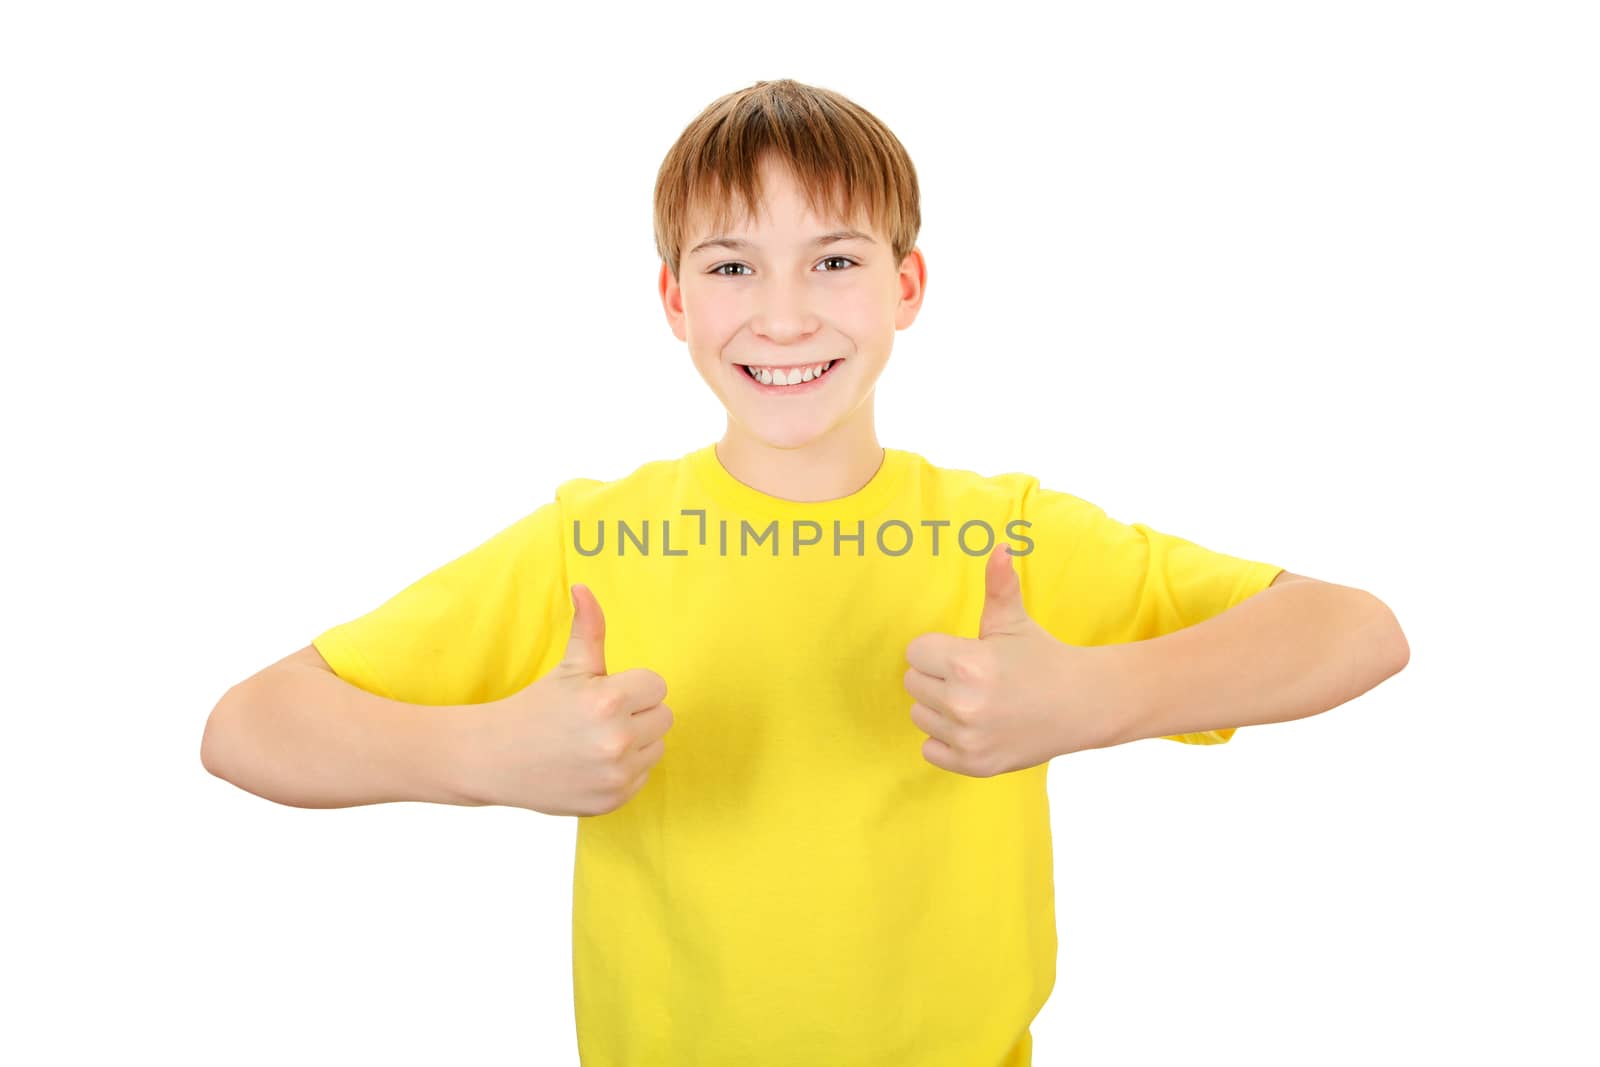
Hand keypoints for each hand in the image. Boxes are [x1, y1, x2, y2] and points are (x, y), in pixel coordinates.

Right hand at [459, 583, 672, 815]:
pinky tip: (593, 763)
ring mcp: (616, 775)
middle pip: (664, 717)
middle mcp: (617, 740)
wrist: (495, 758)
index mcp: (609, 701)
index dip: (632, 687)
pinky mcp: (613, 800)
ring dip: (636, 742)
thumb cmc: (535, 707)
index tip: (605, 693)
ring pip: (657, 747)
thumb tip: (584, 587)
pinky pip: (643, 776)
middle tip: (600, 717)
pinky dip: (625, 770)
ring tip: (596, 739)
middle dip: (637, 712)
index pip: (657, 686)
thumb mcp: (567, 667)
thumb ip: (588, 628)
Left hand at [903, 543, 1126, 776]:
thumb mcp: (1015, 622)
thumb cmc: (1042, 658)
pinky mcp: (973, 764)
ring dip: (940, 708)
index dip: (939, 650)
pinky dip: (946, 740)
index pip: (916, 652)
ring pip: (919, 715)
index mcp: (968, 664)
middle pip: (913, 683)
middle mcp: (964, 704)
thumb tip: (999, 546)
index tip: (966, 655)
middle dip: (937, 677)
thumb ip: (999, 585)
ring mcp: (968, 738)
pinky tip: (975, 726)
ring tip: (976, 701)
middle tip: (973, 678)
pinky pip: (929, 749)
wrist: (1082, 706)